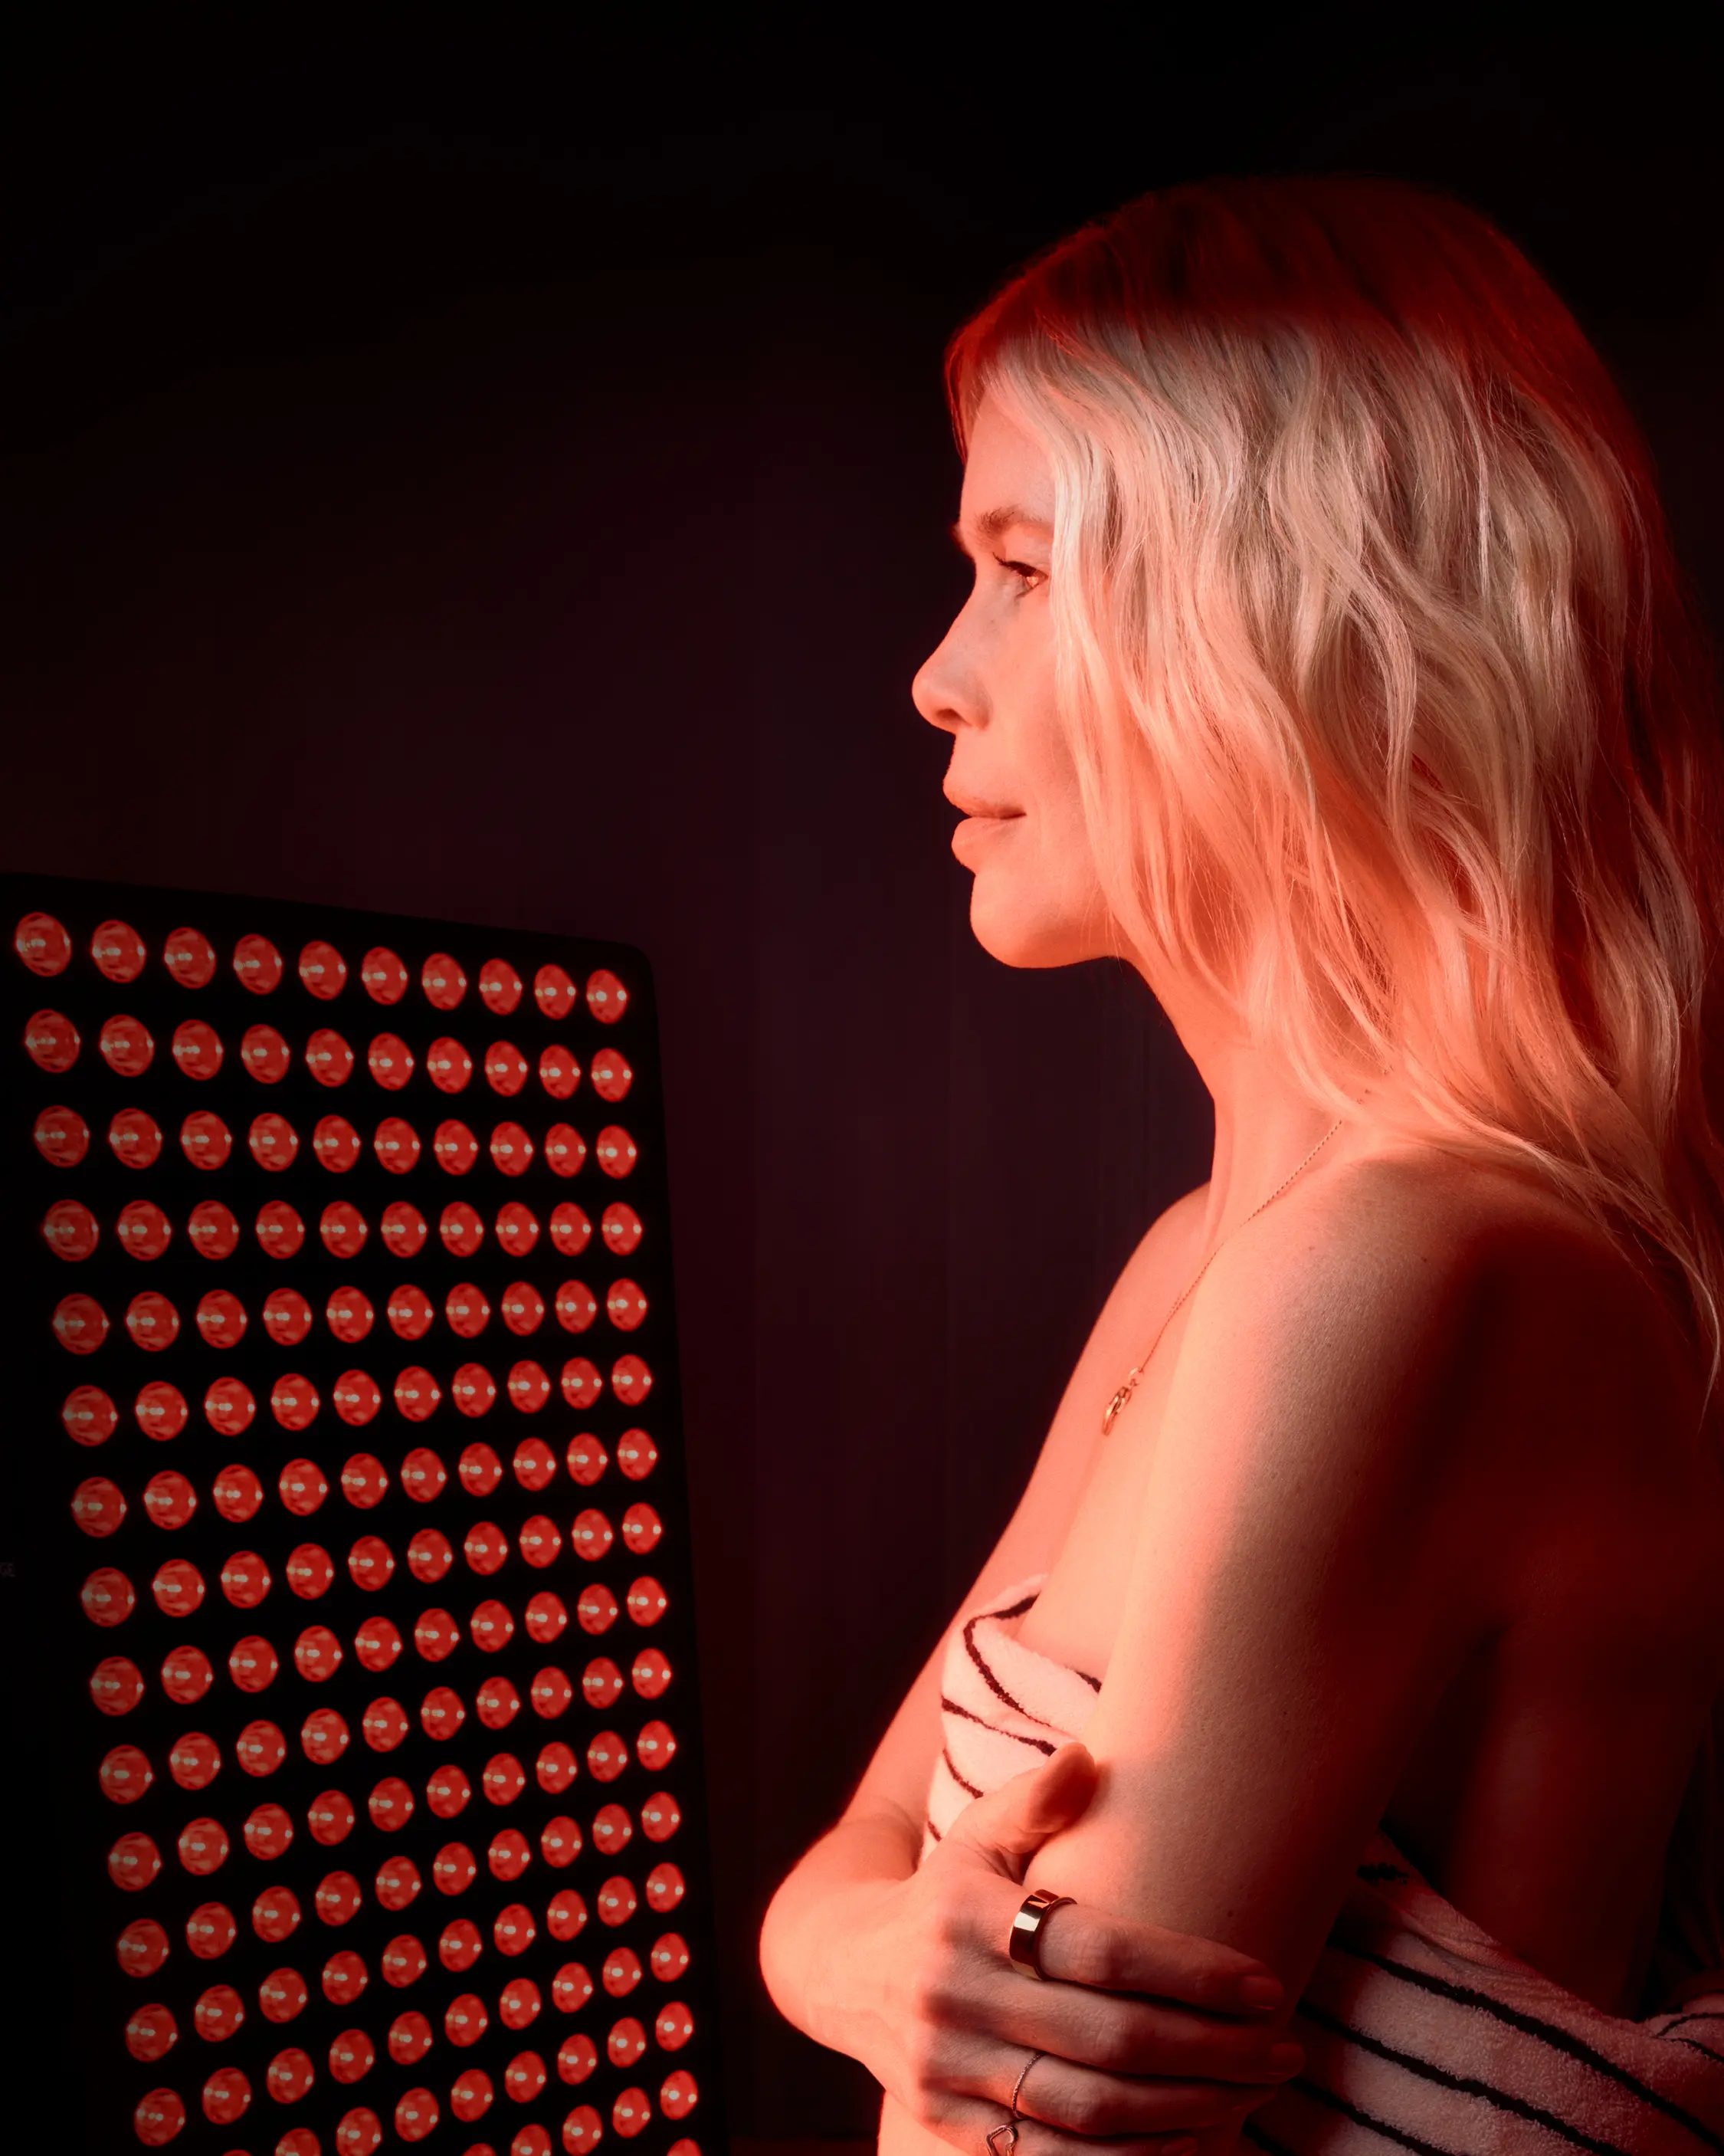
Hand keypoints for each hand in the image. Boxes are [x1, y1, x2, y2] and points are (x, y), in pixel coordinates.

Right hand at [854, 1744, 1303, 2153]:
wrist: (844, 1969)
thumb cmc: (946, 1891)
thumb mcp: (978, 1834)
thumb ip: (1035, 1800)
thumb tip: (1087, 1760)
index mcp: (969, 1915)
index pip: (1100, 1951)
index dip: (1191, 1971)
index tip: (1266, 1983)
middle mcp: (956, 1997)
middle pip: (1109, 2038)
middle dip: (1212, 2049)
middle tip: (1285, 2047)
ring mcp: (949, 2070)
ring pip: (1090, 2110)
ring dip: (1187, 2108)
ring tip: (1254, 2091)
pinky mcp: (948, 2123)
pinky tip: (1191, 2137)